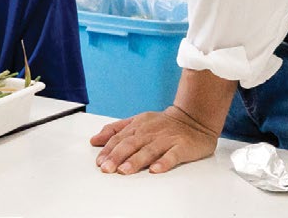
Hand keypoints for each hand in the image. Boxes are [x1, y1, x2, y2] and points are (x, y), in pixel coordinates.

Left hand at [90, 106, 219, 174]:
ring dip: (136, 160)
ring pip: (149, 150)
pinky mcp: (181, 147)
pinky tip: (156, 169)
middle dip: (117, 156)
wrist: (193, 118)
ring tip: (124, 170)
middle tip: (107, 168)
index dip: (108, 150)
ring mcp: (166, 139)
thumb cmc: (162, 123)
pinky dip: (164, 162)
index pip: (119, 138)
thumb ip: (115, 130)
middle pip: (131, 144)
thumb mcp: (136, 121)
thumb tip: (94, 140)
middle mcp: (149, 132)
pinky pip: (172, 155)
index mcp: (137, 126)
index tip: (99, 162)